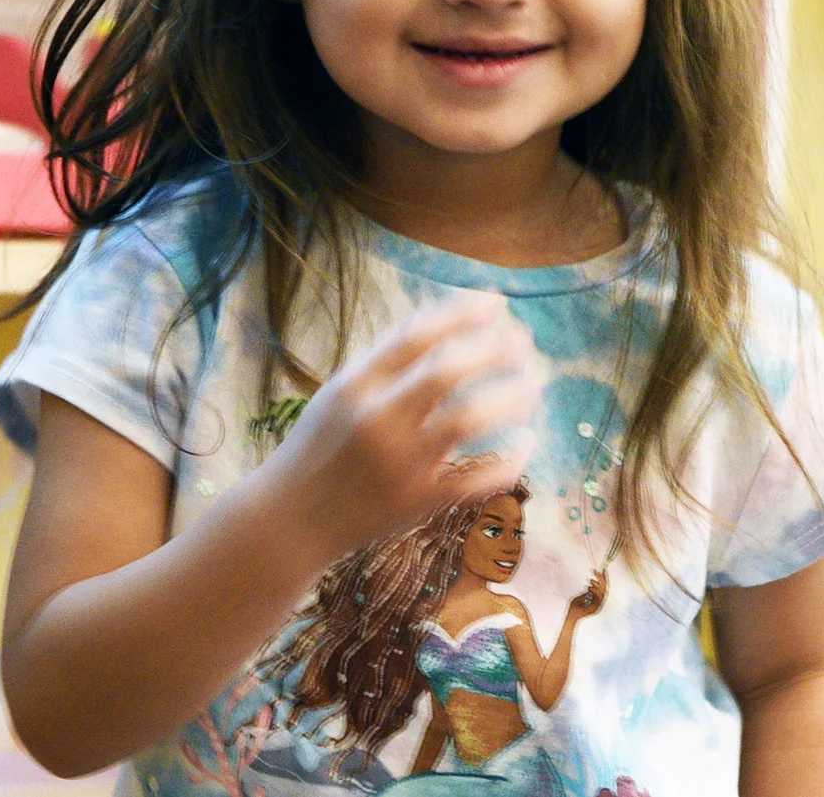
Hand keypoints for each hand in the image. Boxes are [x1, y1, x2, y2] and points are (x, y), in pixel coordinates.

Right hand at [266, 292, 539, 561]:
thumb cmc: (322, 446)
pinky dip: (509, 459)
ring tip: (534, 387)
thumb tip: (443, 315)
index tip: (497, 302)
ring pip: (469, 419)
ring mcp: (398, 463)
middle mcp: (376, 419)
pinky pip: (475, 478)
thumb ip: (386, 358)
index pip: (416, 336)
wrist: (289, 520)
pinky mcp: (416, 503)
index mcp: (355, 385)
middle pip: (448, 371)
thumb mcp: (340, 392)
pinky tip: (527, 442)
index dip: (461, 313)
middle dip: (494, 350)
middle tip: (523, 343)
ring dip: (511, 398)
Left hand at [569, 570, 607, 617]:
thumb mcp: (581, 596)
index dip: (604, 578)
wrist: (571, 616)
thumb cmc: (574, 606)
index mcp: (597, 600)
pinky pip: (599, 598)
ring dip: (598, 584)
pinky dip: (596, 591)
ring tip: (591, 581)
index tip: (603, 568)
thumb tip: (592, 584)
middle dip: (602, 578)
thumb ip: (588, 592)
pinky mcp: (595, 608)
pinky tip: (589, 587)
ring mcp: (598, 606)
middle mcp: (599, 602)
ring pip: (603, 592)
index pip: (603, 587)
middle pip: (605, 588)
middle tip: (596, 571)